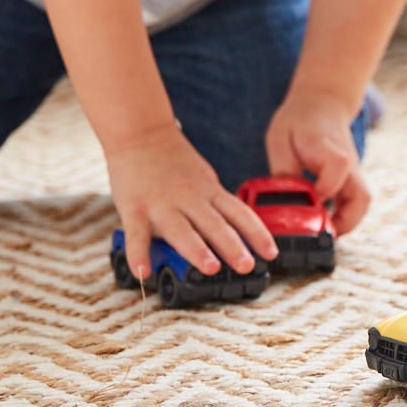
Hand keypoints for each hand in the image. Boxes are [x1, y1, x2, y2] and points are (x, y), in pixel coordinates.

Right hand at [105, 124, 276, 280]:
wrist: (140, 133)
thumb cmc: (174, 163)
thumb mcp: (204, 180)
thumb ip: (215, 207)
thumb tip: (236, 235)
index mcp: (209, 192)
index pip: (240, 213)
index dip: (257, 233)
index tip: (271, 253)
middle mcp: (189, 199)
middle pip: (215, 224)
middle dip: (232, 246)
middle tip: (247, 265)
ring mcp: (161, 205)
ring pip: (181, 230)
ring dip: (197, 250)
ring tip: (210, 268)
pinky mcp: (134, 209)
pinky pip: (137, 235)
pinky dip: (138, 254)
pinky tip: (142, 273)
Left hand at [266, 88, 371, 236]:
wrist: (322, 102)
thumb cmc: (298, 120)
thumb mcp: (281, 138)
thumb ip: (283, 170)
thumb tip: (283, 201)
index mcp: (328, 148)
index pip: (337, 168)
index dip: (325, 189)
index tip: (309, 200)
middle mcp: (347, 163)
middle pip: (362, 197)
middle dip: (346, 222)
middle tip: (324, 235)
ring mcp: (352, 171)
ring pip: (362, 202)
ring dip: (347, 222)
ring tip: (324, 234)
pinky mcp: (349, 177)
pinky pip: (354, 201)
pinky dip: (343, 215)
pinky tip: (323, 222)